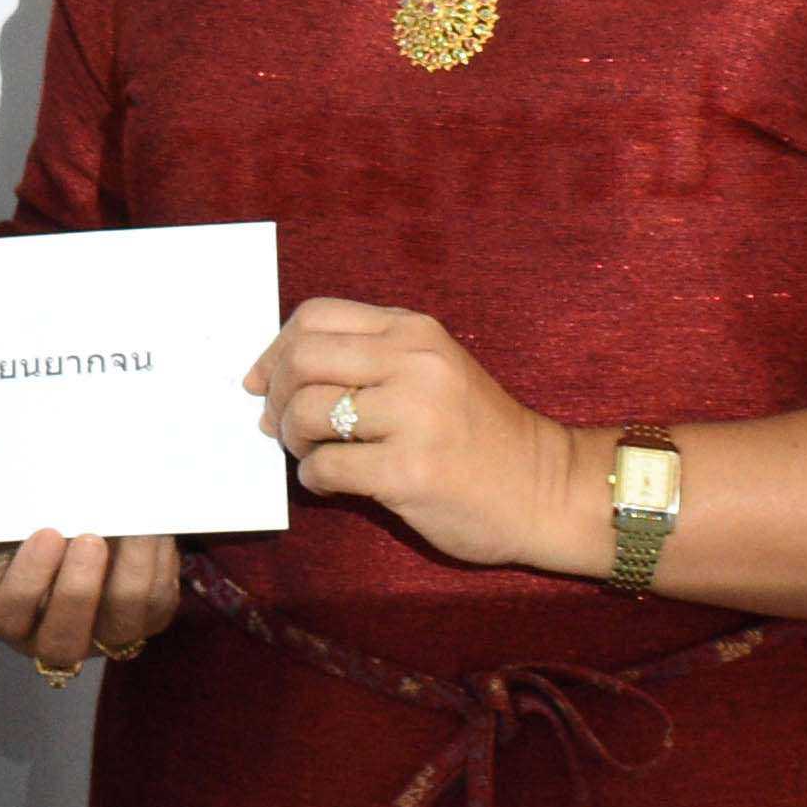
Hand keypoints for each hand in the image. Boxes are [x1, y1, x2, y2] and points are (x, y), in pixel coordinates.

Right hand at [0, 529, 181, 671]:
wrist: (82, 524)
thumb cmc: (30, 530)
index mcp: (10, 617)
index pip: (11, 612)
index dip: (29, 577)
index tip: (46, 532)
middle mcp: (54, 639)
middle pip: (65, 637)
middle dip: (78, 588)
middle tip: (88, 538)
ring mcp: (104, 638)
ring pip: (122, 624)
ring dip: (130, 572)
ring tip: (133, 527)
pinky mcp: (146, 624)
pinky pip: (158, 605)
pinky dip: (159, 565)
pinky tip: (155, 529)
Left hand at [250, 299, 585, 577]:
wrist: (544, 489)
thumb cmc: (478, 434)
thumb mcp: (433, 370)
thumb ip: (369, 360)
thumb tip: (276, 378)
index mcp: (414, 331)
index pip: (315, 316)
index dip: (275, 349)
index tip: (262, 381)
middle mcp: (414, 363)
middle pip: (302, 359)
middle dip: (276, 396)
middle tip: (279, 425)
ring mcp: (413, 417)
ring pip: (306, 413)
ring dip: (293, 440)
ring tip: (312, 454)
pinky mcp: (409, 472)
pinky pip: (325, 468)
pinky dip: (314, 478)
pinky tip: (333, 483)